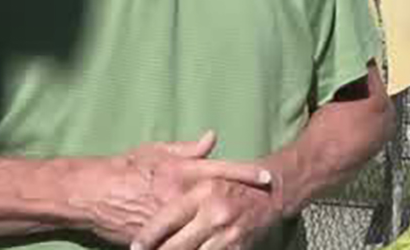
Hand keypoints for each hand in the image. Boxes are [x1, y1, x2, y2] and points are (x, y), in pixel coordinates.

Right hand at [68, 131, 271, 246]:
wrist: (93, 195)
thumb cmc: (125, 169)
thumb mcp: (155, 152)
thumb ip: (186, 149)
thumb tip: (212, 137)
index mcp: (180, 170)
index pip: (221, 169)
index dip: (246, 173)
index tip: (268, 177)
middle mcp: (179, 194)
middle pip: (219, 200)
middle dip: (241, 205)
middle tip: (264, 207)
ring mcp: (169, 218)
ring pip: (203, 228)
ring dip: (222, 231)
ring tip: (240, 232)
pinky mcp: (157, 239)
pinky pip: (182, 244)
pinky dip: (197, 246)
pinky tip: (212, 247)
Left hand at [131, 174, 283, 249]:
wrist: (273, 194)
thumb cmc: (231, 183)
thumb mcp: (206, 172)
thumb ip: (180, 168)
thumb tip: (146, 183)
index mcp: (203, 191)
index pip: (166, 219)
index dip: (147, 237)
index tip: (135, 247)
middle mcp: (215, 213)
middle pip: (174, 246)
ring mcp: (227, 235)